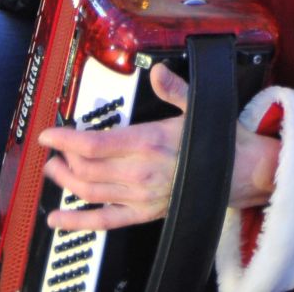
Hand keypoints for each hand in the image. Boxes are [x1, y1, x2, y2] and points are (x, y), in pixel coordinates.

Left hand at [40, 65, 281, 229]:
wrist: (243, 173)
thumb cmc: (220, 141)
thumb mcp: (197, 107)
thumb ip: (173, 89)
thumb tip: (158, 72)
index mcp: (149, 141)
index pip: (94, 143)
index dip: (65, 139)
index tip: (50, 134)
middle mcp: (140, 171)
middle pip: (86, 167)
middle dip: (63, 158)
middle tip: (54, 149)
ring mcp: (141, 195)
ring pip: (90, 191)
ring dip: (66, 182)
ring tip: (54, 172)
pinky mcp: (145, 213)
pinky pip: (105, 221)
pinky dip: (78, 221)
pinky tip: (59, 219)